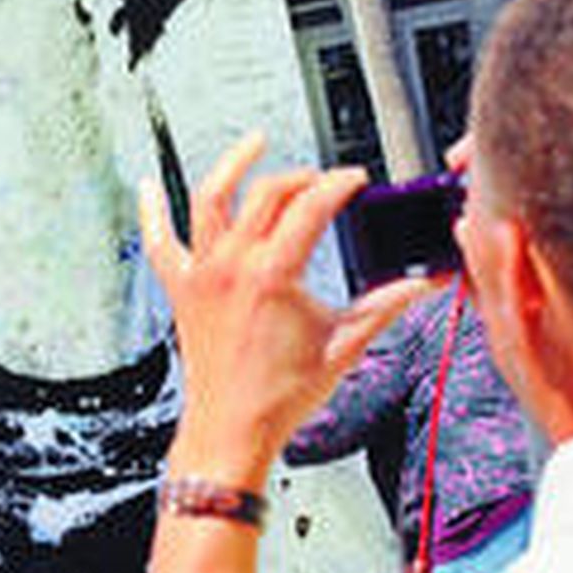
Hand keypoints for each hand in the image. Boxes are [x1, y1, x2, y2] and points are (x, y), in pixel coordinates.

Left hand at [140, 132, 441, 489]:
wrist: (231, 430)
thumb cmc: (281, 396)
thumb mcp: (343, 346)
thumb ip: (385, 308)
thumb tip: (423, 286)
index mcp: (273, 274)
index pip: (311, 206)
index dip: (338, 185)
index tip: (354, 180)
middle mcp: (232, 264)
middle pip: (267, 194)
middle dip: (300, 177)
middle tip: (322, 180)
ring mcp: (202, 273)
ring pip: (210, 199)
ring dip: (232, 165)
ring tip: (252, 142)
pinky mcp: (181, 288)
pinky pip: (159, 241)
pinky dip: (151, 211)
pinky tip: (149, 187)